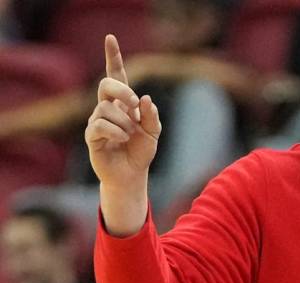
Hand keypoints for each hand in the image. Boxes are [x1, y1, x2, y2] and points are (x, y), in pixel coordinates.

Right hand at [85, 34, 160, 188]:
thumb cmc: (141, 151)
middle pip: (105, 84)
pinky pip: (100, 125)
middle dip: (121, 90)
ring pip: (107, 108)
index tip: (110, 38)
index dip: (113, 57)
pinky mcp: (91, 136)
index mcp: (123, 103)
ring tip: (130, 135)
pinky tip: (123, 139)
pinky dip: (116, 131)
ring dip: (124, 122)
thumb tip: (144, 98)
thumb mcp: (154, 132)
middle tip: (134, 104)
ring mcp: (97, 121)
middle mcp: (107, 108)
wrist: (131, 174)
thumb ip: (152, 116)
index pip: (116, 76)